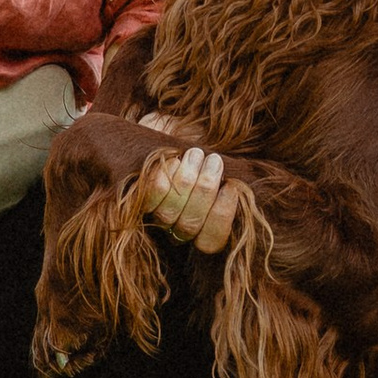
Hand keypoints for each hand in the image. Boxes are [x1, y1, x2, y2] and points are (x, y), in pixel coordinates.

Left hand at [139, 115, 237, 253]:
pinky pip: (149, 197)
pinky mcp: (135, 202)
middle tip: (215, 160)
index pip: (211, 241)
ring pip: (169, 213)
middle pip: (189, 225)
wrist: (167, 136)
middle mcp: (176, 233)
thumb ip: (231, 177)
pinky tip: (176, 159)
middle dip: (205, 190)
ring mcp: (155, 219)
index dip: (222, 216)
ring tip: (197, 154)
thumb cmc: (202, 153)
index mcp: (202, 233)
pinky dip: (164, 178)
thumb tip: (241, 183)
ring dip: (186, 181)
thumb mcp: (221, 166)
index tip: (231, 186)